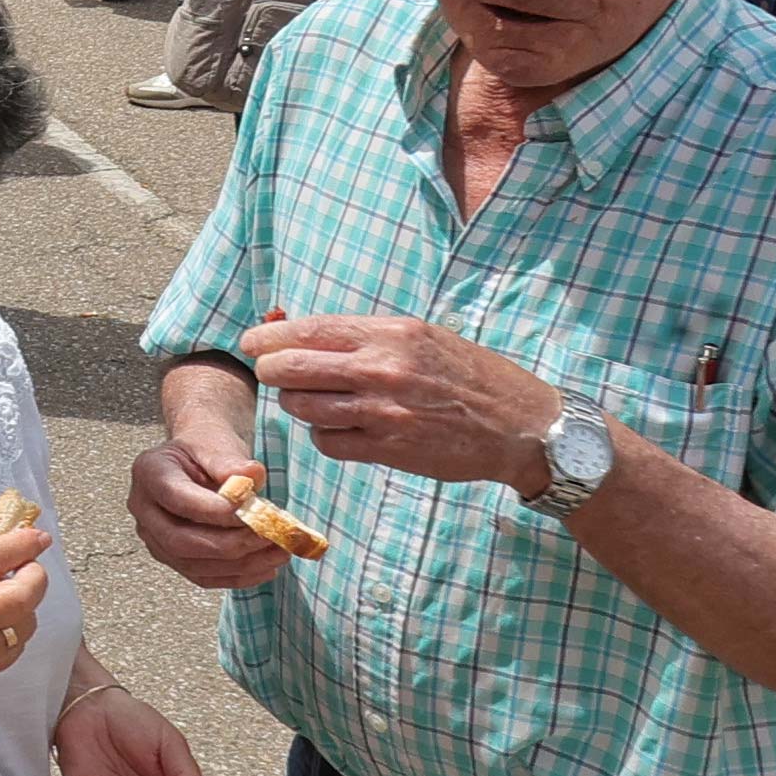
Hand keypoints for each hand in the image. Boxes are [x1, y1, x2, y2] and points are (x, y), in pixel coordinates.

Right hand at [129, 431, 283, 591]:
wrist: (198, 460)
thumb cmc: (204, 448)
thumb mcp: (215, 444)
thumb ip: (229, 460)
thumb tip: (252, 475)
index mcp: (149, 473)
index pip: (177, 499)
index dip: (214, 510)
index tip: (251, 511)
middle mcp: (144, 510)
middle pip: (180, 540)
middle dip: (229, 544)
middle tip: (268, 536)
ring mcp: (155, 538)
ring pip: (194, 564)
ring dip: (240, 563)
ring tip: (279, 551)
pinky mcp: (173, 558)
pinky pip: (203, 577)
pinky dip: (238, 577)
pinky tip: (267, 567)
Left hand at [244, 312, 558, 487]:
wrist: (523, 426)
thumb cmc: (468, 375)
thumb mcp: (421, 337)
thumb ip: (362, 335)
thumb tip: (291, 326)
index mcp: (392, 333)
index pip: (309, 330)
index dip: (269, 337)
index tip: (252, 342)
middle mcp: (384, 369)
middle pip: (292, 368)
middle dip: (271, 371)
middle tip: (271, 373)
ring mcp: (385, 412)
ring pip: (304, 407)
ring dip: (298, 404)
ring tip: (315, 401)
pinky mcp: (389, 450)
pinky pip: (328, 442)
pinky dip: (325, 435)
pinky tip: (341, 428)